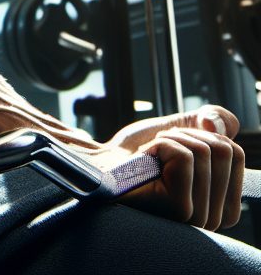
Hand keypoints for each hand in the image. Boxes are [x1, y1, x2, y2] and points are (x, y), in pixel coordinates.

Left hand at [107, 105, 243, 229]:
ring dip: (169, 141)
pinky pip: (184, 156)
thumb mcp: (183, 127)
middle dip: (184, 136)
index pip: (235, 153)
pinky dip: (160, 146)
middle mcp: (216, 216)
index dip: (200, 137)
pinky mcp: (181, 209)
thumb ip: (213, 119)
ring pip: (203, 150)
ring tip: (152, 159)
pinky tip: (145, 164)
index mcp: (223, 203)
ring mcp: (200, 216)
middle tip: (159, 152)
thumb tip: (214, 123)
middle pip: (223, 150)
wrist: (101, 163)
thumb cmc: (138, 152)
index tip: (174, 148)